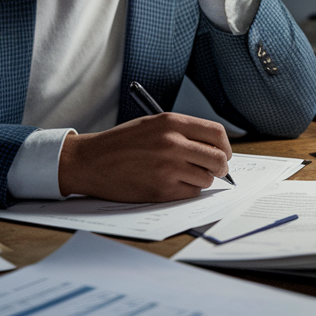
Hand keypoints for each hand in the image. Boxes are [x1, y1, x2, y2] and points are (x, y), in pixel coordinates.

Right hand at [58, 113, 232, 201]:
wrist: (91, 161)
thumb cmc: (122, 143)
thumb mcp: (153, 124)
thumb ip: (182, 132)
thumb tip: (214, 147)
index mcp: (172, 122)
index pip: (217, 134)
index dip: (224, 146)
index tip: (223, 153)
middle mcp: (173, 143)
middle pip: (218, 159)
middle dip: (220, 167)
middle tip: (214, 170)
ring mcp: (168, 168)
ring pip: (206, 179)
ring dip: (200, 180)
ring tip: (183, 175)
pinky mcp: (161, 189)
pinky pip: (190, 193)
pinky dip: (186, 191)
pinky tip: (171, 184)